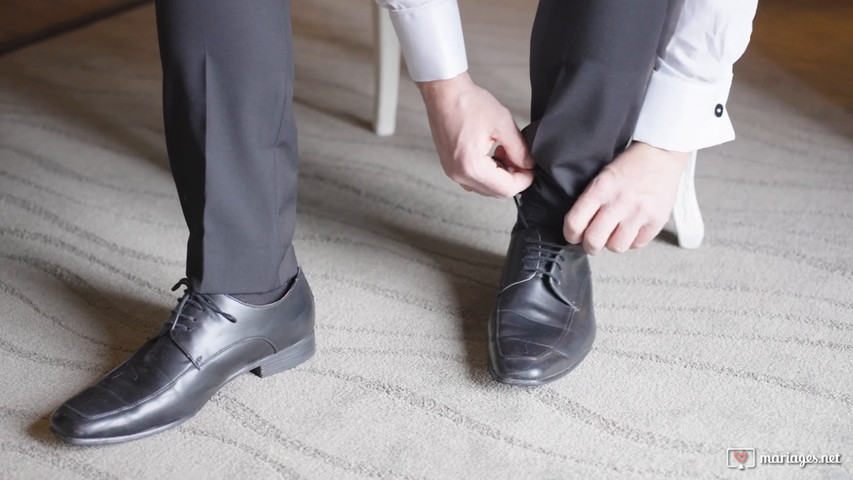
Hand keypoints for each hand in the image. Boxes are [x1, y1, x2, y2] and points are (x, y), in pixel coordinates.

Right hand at [418, 73, 533, 196]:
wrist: (443, 92)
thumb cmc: (468, 103)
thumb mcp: (502, 124)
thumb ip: (519, 149)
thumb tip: (528, 165)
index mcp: (471, 167)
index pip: (506, 188)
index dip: (524, 180)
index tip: (532, 167)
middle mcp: (459, 175)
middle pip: (495, 192)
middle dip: (512, 178)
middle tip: (519, 157)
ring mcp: (452, 172)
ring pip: (485, 188)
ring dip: (500, 176)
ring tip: (504, 152)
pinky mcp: (450, 166)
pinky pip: (474, 180)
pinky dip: (488, 172)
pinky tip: (492, 154)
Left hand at [564, 142, 688, 253]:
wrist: (661, 154)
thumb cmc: (630, 164)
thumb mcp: (602, 176)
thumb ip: (590, 200)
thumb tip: (578, 225)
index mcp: (600, 189)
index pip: (574, 222)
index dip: (571, 234)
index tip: (573, 235)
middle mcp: (619, 202)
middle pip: (594, 241)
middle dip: (590, 245)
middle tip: (592, 241)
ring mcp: (639, 213)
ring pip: (616, 247)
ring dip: (613, 243)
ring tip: (615, 233)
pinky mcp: (656, 221)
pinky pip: (637, 244)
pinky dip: (632, 240)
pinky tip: (632, 229)